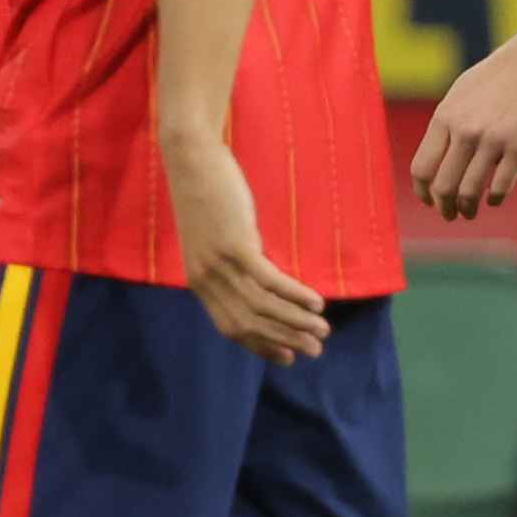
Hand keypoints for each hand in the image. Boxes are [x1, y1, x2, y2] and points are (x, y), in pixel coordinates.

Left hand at [164, 124, 327, 360]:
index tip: (287, 357)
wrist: (193, 160)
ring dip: (296, 322)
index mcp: (199, 282)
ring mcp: (220, 264)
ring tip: (323, 330)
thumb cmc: (207, 194)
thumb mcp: (214, 238)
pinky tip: (316, 302)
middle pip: (249, 324)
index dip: (261, 345)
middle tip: (315, 350)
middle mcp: (207, 279)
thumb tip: (262, 281)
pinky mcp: (236, 246)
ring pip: (262, 307)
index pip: (231, 328)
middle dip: (285, 340)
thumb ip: (231, 263)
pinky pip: (270, 281)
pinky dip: (295, 295)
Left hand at [408, 30, 516, 220]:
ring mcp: (494, 141)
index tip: (429, 201)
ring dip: (467, 208)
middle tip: (449, 214)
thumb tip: (435, 160)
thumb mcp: (462, 94)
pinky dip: (494, 199)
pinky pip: (501, 187)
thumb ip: (447, 125)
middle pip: (443, 186)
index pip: (422, 168)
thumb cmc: (500, 76)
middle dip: (444, 207)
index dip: (423, 192)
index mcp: (446, 116)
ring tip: (470, 211)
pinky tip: (493, 199)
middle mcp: (466, 130)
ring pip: (470, 192)